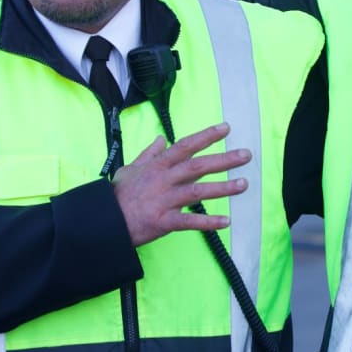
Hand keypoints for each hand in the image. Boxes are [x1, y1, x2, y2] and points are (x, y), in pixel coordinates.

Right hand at [113, 122, 250, 246]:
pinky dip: (208, 222)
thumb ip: (148, 154)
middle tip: (246, 155)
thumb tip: (160, 138)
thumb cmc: (118, 194)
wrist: (105, 220)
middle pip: (198, 166)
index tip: (226, 128)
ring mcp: (165, 200)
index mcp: (158, 165)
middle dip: (224, 160)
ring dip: (223, 188)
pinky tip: (226, 221)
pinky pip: (190, 222)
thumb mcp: (130, 168)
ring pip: (198, 192)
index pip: (186, 146)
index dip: (206, 136)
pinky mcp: (164, 221)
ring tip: (243, 184)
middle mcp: (164, 180)